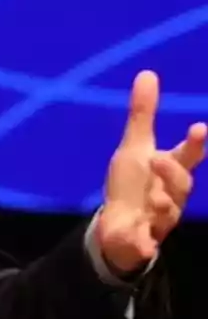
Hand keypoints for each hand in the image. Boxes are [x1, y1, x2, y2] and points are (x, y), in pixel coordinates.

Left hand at [97, 70, 205, 275]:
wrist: (119, 227)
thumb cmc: (133, 183)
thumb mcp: (134, 148)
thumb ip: (142, 114)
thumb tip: (147, 73)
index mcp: (168, 171)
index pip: (186, 156)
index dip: (194, 145)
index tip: (199, 128)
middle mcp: (169, 195)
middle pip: (181, 185)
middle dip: (174, 172)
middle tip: (159, 158)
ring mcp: (158, 219)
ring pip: (167, 213)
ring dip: (160, 203)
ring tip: (151, 197)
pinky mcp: (143, 242)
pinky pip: (146, 245)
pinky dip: (144, 244)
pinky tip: (144, 245)